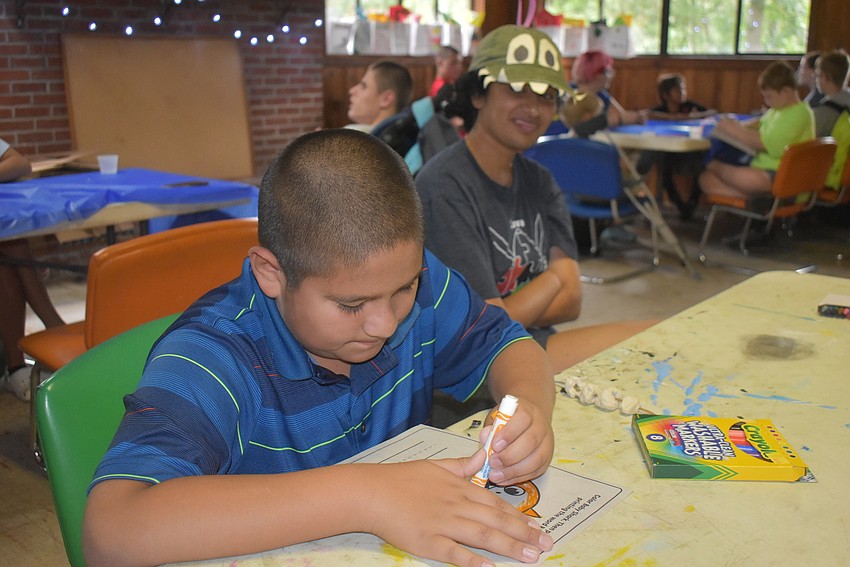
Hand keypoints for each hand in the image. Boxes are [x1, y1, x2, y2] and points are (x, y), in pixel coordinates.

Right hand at [364, 455, 553, 566]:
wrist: (372, 492)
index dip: (520, 516)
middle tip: (546, 544)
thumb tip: (483, 455)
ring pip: (483, 536)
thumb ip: (463, 464)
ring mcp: (444, 524)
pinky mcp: (428, 542)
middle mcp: (457, 506)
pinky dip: (474, 561)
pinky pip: (455, 553)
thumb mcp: (436, 465)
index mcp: (460, 488)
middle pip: (496, 521)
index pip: (497, 504)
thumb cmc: (401, 478)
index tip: (538, 526)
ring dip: (510, 547)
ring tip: (531, 556)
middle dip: (524, 534)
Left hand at [478, 398, 553, 485]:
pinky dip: (518, 477)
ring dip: (514, 470)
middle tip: (493, 462)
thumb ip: (491, 426)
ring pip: (536, 459)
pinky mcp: (547, 459)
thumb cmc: (510, 420)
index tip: (494, 445)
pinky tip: (504, 478)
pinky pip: (536, 470)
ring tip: (496, 475)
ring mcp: (547, 443)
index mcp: (528, 411)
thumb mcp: (497, 416)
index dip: (509, 433)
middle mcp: (541, 426)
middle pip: (531, 441)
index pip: (523, 419)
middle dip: (510, 455)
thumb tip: (485, 437)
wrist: (530, 421)